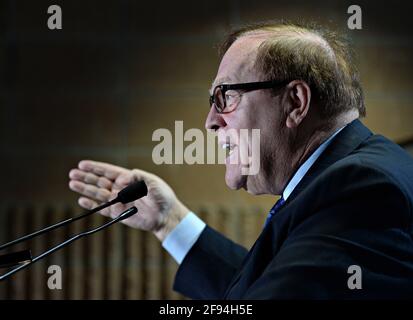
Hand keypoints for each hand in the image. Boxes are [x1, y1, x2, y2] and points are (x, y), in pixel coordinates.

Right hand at [68, 160, 189, 240]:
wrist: (165, 215)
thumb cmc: (162, 196)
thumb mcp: (152, 181)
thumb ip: (137, 177)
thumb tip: (121, 179)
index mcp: (128, 179)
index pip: (108, 171)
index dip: (95, 167)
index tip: (82, 164)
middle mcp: (121, 189)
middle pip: (99, 181)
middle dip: (86, 177)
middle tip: (72, 173)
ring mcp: (118, 201)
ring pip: (98, 194)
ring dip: (85, 189)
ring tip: (72, 183)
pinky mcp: (118, 213)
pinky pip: (102, 208)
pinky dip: (92, 205)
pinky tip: (82, 200)